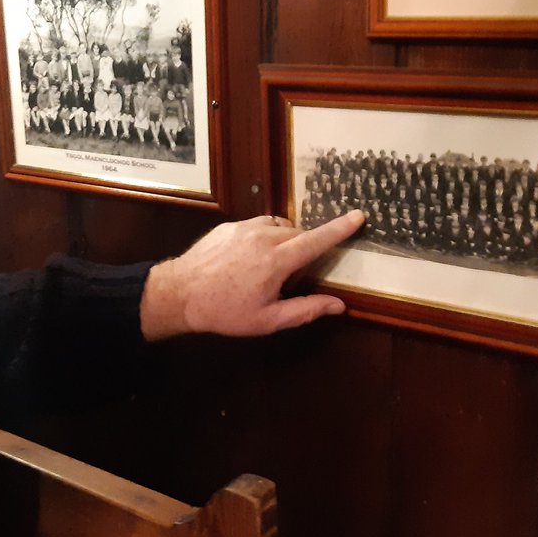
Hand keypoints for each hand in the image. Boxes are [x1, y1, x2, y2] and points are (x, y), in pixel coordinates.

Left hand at [139, 210, 363, 340]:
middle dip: (304, 249)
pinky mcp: (229, 225)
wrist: (179, 294)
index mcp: (276, 260)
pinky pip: (258, 226)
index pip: (316, 240)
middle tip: (291, 277)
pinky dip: (265, 237)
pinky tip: (250, 260)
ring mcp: (244, 228)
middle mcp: (263, 237)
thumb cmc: (225, 312)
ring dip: (285, 241)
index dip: (340, 228)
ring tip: (271, 267)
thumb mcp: (268, 320)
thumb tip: (339, 305)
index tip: (359, 215)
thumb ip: (306, 310)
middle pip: (299, 233)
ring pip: (279, 226)